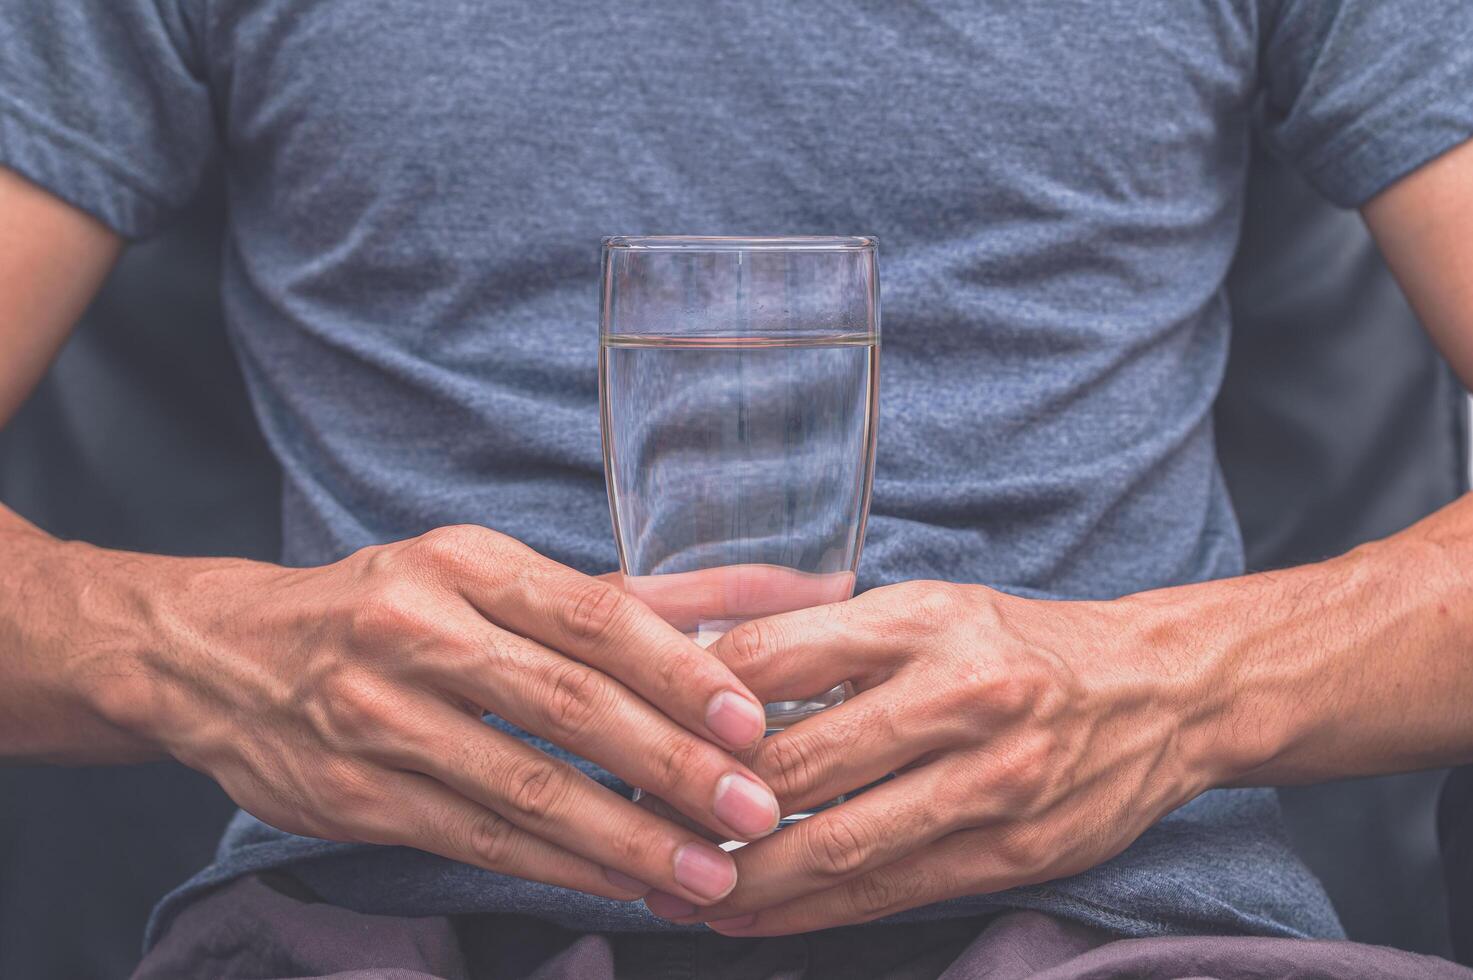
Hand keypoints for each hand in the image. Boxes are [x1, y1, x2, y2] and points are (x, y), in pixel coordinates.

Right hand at [92, 525, 780, 907]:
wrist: (222, 656)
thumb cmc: (384, 606)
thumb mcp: (481, 574)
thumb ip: (609, 599)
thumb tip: (746, 598)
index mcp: (465, 563)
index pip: (592, 616)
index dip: (678, 671)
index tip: (750, 721)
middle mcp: (417, 631)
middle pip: (568, 704)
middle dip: (672, 764)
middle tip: (755, 808)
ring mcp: (376, 717)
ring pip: (525, 788)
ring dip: (628, 838)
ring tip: (709, 871)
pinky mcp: (353, 795)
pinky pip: (477, 839)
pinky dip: (560, 867)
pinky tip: (625, 883)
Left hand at [640, 580, 1215, 932]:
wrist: (1158, 692)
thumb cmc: (1018, 645)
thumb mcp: (926, 607)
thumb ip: (824, 634)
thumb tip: (701, 662)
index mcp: (923, 619)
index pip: (774, 655)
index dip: (693, 701)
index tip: (637, 728)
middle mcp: (958, 695)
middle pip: (797, 761)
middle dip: (702, 803)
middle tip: (635, 823)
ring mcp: (990, 781)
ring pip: (836, 843)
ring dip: (741, 876)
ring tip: (673, 887)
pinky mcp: (1009, 852)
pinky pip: (886, 891)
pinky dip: (806, 912)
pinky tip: (749, 917)